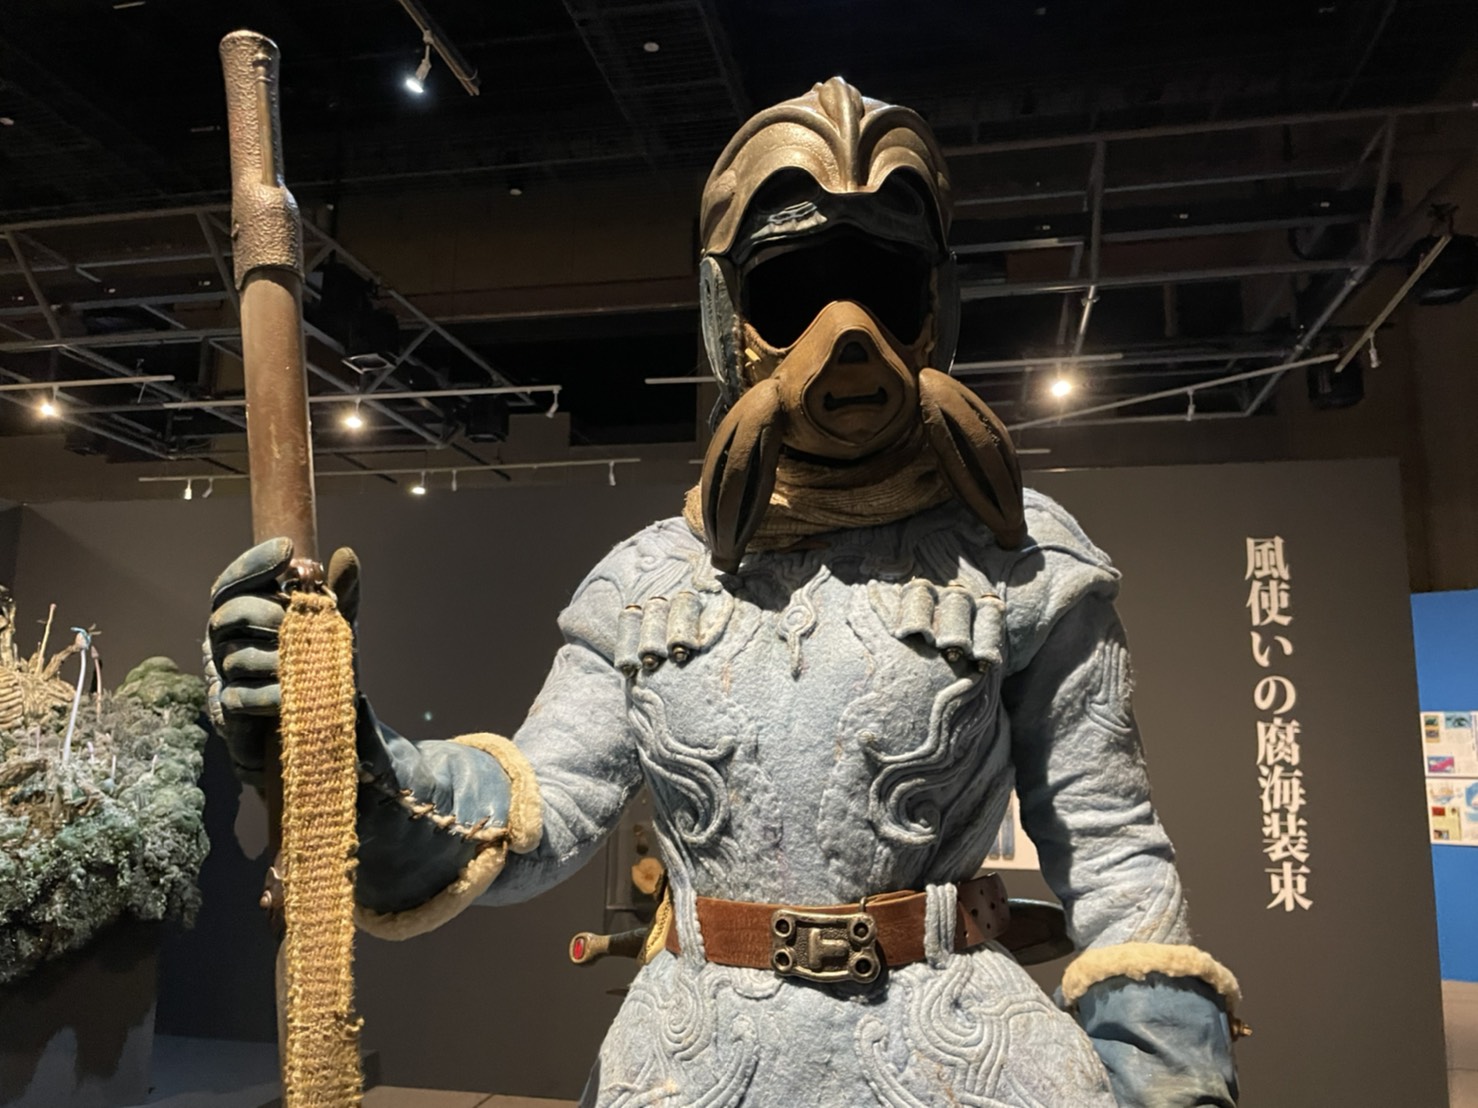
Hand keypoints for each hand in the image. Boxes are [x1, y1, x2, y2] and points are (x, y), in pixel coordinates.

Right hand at [203, 538, 361, 784]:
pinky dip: (270, 693)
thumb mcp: (336, 627)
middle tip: (293, 617)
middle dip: (263, 611)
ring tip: (300, 661)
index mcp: (245, 613)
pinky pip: (241, 697)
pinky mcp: (229, 710)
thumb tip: (345, 554)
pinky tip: (291, 692)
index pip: (234, 582)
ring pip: (235, 656)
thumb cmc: (317, 666)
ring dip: (273, 656)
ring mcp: (223, 675)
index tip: (288, 551)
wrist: (315, 723)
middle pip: (226, 614)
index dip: (255, 563)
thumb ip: (341, 593)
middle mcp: (225, 640)